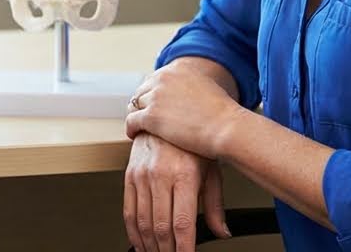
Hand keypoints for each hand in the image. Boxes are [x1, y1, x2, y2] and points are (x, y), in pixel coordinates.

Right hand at [124, 133, 230, 251]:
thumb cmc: (192, 141)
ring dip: (150, 245)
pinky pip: (128, 210)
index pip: (182, 223)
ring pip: (142, 222)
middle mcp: (160, 174)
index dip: (184, 248)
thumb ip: (215, 205)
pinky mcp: (129, 174)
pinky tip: (141, 242)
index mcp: (183, 175)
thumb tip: (222, 232)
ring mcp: (142, 174)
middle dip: (166, 251)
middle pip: (160, 226)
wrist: (168, 112)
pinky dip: (133, 231)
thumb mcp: (211, 170)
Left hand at [125, 60, 245, 158]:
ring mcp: (156, 97)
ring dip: (136, 115)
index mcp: (177, 69)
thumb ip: (192, 86)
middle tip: (142, 116)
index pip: (154, 79)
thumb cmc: (223, 114)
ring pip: (134, 104)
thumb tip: (188, 95)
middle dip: (142, 103)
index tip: (152, 104)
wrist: (226, 127)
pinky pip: (131, 121)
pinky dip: (130, 128)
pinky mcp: (151, 116)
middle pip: (141, 90)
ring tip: (138, 126)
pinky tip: (133, 135)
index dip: (152, 93)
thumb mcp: (207, 88)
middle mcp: (163, 78)